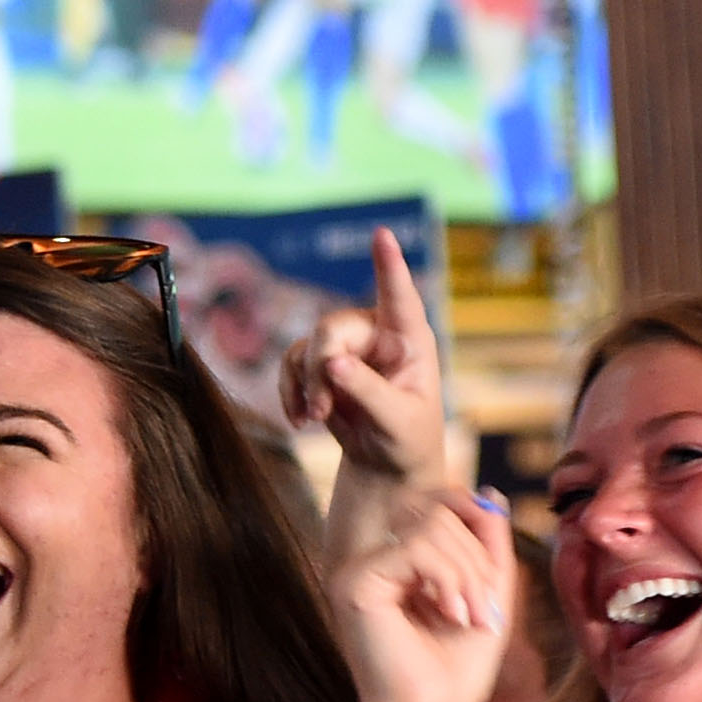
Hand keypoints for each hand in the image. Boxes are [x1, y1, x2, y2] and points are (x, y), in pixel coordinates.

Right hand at [280, 228, 443, 479]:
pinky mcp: (322, 363)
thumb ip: (369, 392)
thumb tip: (332, 364)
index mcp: (411, 340)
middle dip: (321, 368)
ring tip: (316, 420)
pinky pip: (292, 362)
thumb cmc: (407, 441)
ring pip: (308, 345)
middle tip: (323, 410)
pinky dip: (291, 391)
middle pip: (333, 328)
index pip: (400, 296)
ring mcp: (348, 345)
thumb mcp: (397, 422)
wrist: (387, 466)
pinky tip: (301, 420)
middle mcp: (378, 333)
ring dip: (305, 385)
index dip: (389, 265)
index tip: (383, 235)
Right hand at [329, 487, 512, 701]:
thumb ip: (489, 542)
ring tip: (469, 616)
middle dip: (476, 558)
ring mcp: (361, 570)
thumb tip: (491, 493)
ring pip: (430, 525)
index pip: (435, 506)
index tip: (492, 574)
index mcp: (400, 564)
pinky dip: (448, 577)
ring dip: (466, 572)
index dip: (472, 520)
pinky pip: (416, 546)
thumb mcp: (488, 593)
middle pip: (437, 511)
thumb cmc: (457, 670)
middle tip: (485, 611)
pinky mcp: (358, 582)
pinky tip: (451, 613)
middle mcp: (375, 562)